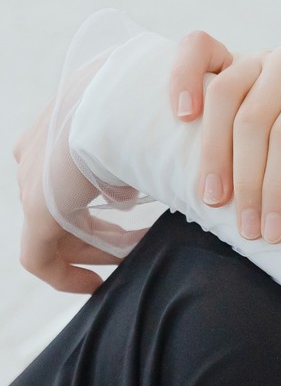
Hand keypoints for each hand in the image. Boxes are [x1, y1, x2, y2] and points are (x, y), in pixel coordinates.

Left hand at [13, 103, 123, 295]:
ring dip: (95, 250)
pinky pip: (40, 258)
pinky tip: (97, 284)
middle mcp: (35, 156)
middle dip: (100, 236)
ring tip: (131, 261)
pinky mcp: (34, 210)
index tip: (131, 232)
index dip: (101, 206)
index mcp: (56, 131)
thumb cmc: (144, 106)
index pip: (71, 183)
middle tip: (137, 250)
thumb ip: (133, 161)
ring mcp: (31, 182)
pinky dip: (67, 275)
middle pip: (61, 209)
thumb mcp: (139, 130)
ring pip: (53, 233)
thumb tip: (134, 192)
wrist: (124, 101)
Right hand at [168, 32, 280, 245]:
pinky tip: (182, 115)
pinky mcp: (230, 58)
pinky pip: (199, 51)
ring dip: (214, 153)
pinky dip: (184, 76)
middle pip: (257, 121)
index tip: (278, 229)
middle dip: (251, 183)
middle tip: (250, 231)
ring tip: (215, 201)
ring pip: (224, 98)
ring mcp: (259, 56)